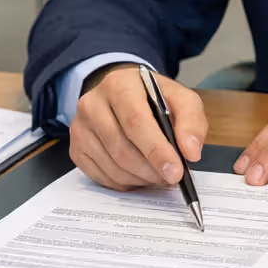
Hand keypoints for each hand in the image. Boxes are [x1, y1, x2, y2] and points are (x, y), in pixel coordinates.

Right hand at [68, 63, 207, 190]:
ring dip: (141, 179)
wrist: (120, 93)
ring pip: (112, 167)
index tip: (176, 171)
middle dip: (151, 170)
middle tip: (171, 178)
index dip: (156, 151)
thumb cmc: (151, 97)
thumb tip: (191, 152)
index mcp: (119, 85)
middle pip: (122, 148)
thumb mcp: (179, 98)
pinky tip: (139, 174)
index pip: (136, 122)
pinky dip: (125, 183)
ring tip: (158, 174)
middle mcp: (92, 104)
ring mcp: (80, 127)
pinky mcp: (76, 148)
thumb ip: (191, 121)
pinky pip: (101, 177)